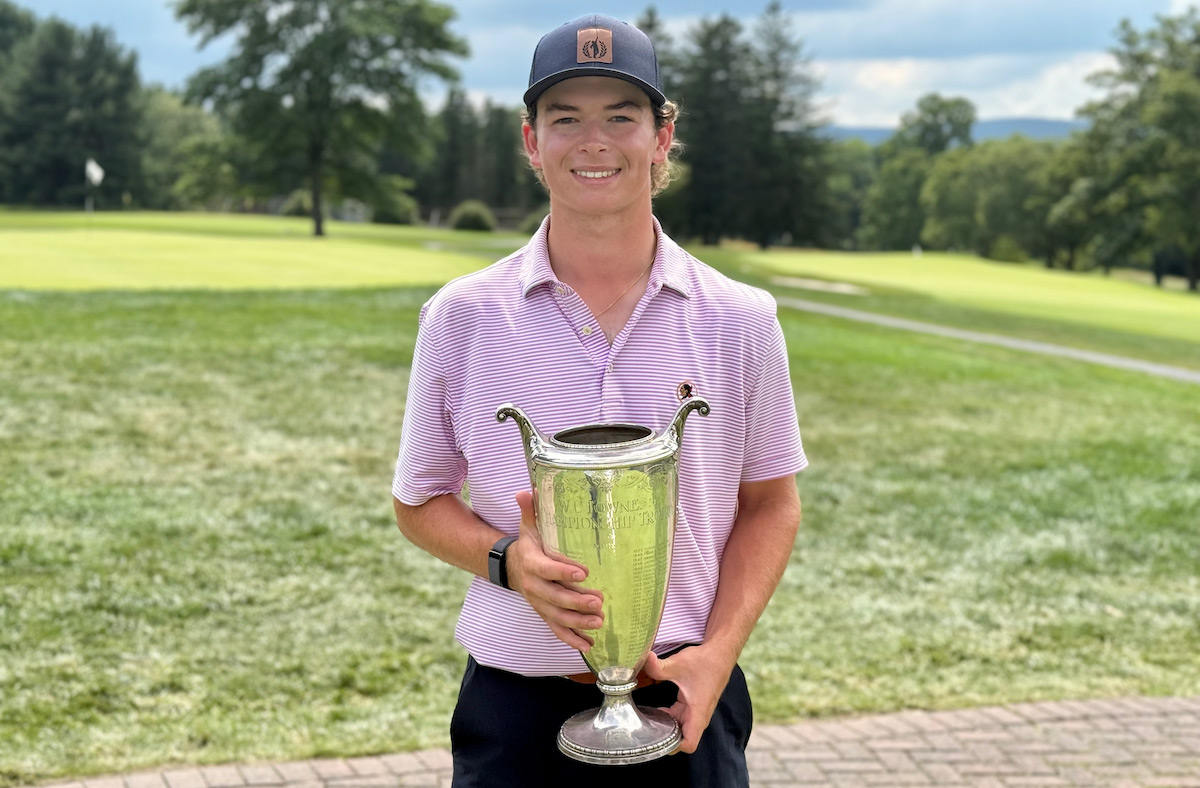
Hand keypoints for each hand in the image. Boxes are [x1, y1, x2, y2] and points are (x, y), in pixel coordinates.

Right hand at [505, 490, 603, 651]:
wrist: (511, 567)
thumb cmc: (529, 544)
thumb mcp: (528, 526)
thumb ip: (530, 510)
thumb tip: (527, 490)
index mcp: (531, 563)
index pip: (547, 569)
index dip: (563, 571)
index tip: (584, 573)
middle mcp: (533, 587)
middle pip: (554, 597)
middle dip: (576, 602)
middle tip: (599, 601)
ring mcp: (539, 604)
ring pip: (557, 617)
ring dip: (578, 622)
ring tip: (599, 623)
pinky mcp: (544, 614)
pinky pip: (556, 630)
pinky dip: (571, 639)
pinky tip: (589, 646)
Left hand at [643, 645, 735, 753]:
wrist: (720, 653)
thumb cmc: (704, 661)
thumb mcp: (678, 663)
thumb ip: (658, 666)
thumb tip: (644, 659)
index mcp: (698, 712)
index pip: (689, 743)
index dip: (674, 746)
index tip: (657, 739)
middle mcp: (699, 716)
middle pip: (683, 739)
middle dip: (665, 738)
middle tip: (645, 732)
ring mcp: (697, 712)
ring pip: (681, 729)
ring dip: (667, 728)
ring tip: (649, 722)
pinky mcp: (694, 706)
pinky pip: (681, 719)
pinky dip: (670, 718)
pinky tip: (658, 711)